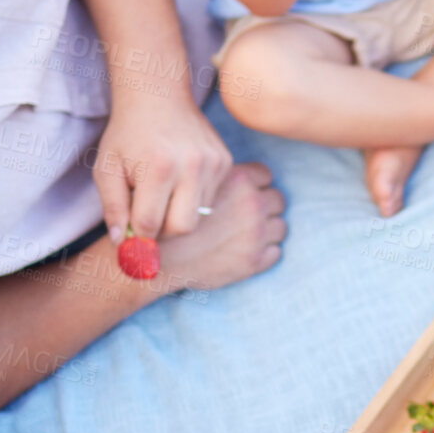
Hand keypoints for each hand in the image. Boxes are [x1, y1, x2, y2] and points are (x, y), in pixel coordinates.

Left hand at [95, 100, 232, 241]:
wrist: (158, 94)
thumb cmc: (127, 133)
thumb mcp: (107, 167)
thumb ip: (112, 206)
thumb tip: (120, 242)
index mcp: (158, 167)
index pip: (149, 224)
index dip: (137, 232)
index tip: (130, 231)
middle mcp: (191, 166)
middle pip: (182, 228)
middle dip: (163, 229)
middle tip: (149, 216)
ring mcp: (213, 163)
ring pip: (199, 216)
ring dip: (178, 213)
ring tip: (163, 192)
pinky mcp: (226, 162)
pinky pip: (210, 199)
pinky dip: (193, 198)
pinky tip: (179, 179)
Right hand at [157, 162, 286, 291]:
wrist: (154, 254)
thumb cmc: (165, 213)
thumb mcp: (191, 180)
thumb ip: (215, 175)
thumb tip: (227, 172)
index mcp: (239, 180)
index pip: (266, 175)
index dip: (255, 184)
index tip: (242, 193)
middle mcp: (252, 204)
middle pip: (278, 199)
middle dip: (264, 205)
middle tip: (244, 214)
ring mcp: (256, 234)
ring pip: (280, 226)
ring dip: (267, 229)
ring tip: (245, 233)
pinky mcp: (254, 261)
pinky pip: (275, 253)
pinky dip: (264, 252)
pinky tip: (243, 251)